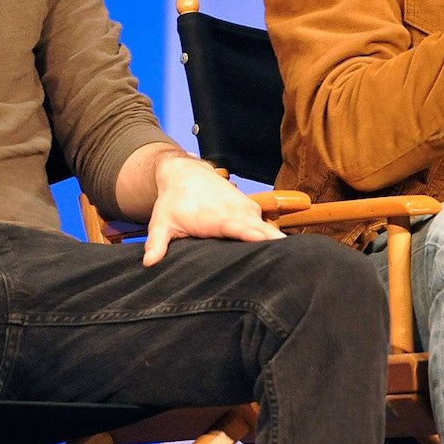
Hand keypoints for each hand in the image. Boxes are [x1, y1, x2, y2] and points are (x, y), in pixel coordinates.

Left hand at [140, 152, 284, 265]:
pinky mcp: (250, 210)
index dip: (264, 241)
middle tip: (294, 271)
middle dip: (282, 251)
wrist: (184, 172)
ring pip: (269, 232)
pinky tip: (277, 255)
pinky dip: (270, 239)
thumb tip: (149, 262)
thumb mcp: (161, 222)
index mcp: (222, 219)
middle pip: (267, 234)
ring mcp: (248, 210)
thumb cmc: (173, 201)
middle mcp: (240, 213)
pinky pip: (265, 227)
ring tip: (290, 267)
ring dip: (277, 247)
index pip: (248, 232)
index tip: (281, 252)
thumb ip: (157, 243)